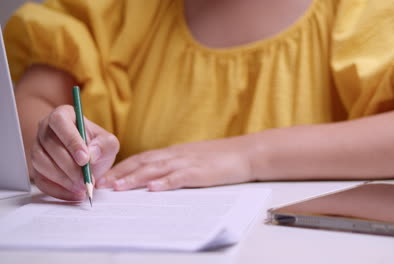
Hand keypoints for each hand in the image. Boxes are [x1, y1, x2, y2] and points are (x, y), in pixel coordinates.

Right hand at [31, 105, 119, 199]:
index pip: (60, 122)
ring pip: (41, 163)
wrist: (90, 160)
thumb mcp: (108, 143)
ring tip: (82, 187)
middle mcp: (45, 129)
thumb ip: (104, 145)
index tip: (84, 159)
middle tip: (86, 179)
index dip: (71, 141)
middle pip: (50, 145)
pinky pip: (41, 181)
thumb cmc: (97, 146)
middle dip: (69, 166)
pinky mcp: (36, 168)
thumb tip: (92, 154)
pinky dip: (58, 190)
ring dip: (63, 179)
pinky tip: (75, 195)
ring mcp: (38, 148)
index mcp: (63, 115)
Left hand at [96, 137, 254, 190]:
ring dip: (135, 178)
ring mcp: (187, 162)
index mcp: (172, 152)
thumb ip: (173, 165)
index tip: (103, 177)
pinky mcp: (200, 172)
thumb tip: (153, 178)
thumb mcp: (191, 158)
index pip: (140, 158)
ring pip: (156, 169)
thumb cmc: (218, 157)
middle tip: (100, 184)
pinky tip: (153, 189)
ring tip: (118, 188)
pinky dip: (165, 183)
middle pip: (142, 163)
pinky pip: (180, 177)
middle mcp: (175, 155)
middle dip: (120, 174)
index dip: (120, 168)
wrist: (245, 152)